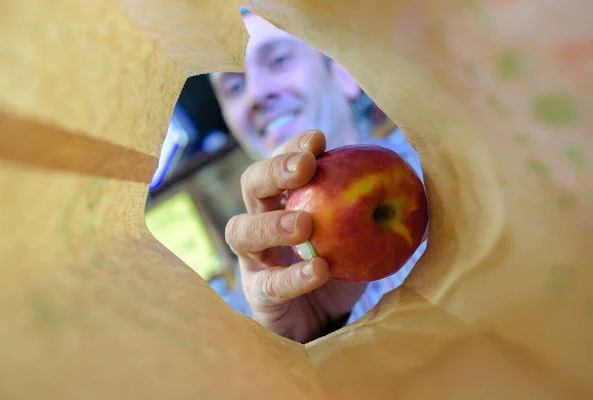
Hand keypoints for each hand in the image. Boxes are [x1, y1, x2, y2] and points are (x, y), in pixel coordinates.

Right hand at [225, 131, 366, 342]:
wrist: (329, 322)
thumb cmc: (344, 267)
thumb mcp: (363, 232)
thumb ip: (375, 206)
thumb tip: (408, 174)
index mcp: (285, 199)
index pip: (279, 162)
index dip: (293, 147)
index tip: (319, 140)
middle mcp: (262, 221)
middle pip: (250, 184)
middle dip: (274, 170)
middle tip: (304, 168)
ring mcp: (255, 259)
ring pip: (241, 231)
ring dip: (271, 223)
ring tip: (304, 224)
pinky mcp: (259, 295)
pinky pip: (269, 284)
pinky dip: (293, 276)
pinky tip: (318, 270)